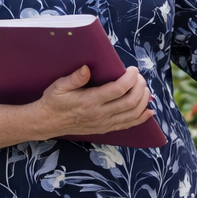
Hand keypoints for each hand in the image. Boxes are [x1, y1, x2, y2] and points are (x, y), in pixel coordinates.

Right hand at [32, 65, 151, 139]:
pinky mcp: (106, 129)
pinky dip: (141, 118)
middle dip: (140, 87)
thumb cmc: (54, 101)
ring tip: (144, 89)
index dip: (130, 78)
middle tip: (139, 77)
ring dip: (144, 100)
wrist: (47, 122)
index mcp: (90, 101)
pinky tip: (149, 110)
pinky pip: (128, 125)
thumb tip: (87, 68)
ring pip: (133, 114)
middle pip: (130, 101)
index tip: (132, 69)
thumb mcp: (59, 86)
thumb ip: (74, 78)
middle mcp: (100, 114)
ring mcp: (104, 123)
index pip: (118, 90)